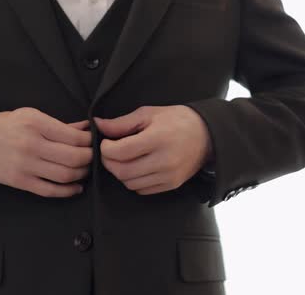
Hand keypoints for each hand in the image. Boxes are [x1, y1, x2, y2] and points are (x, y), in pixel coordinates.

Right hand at [0, 107, 91, 196]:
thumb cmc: (6, 126)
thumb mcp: (31, 115)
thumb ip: (60, 124)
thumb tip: (86, 128)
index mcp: (35, 124)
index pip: (73, 137)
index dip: (89, 142)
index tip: (92, 142)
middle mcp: (31, 144)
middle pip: (73, 157)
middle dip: (89, 158)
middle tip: (92, 157)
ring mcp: (25, 165)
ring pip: (65, 175)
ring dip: (81, 174)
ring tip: (84, 170)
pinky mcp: (20, 182)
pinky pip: (50, 190)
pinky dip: (68, 191)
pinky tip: (76, 187)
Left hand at [94, 105, 212, 194]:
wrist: (207, 135)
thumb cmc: (176, 120)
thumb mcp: (148, 114)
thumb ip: (121, 123)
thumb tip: (97, 126)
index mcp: (157, 139)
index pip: (121, 152)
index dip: (106, 149)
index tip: (105, 143)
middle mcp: (164, 160)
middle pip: (122, 171)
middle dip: (109, 163)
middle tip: (109, 153)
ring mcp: (168, 176)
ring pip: (130, 183)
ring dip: (120, 173)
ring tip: (123, 159)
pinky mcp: (171, 185)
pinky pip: (142, 190)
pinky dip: (133, 181)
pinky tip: (137, 167)